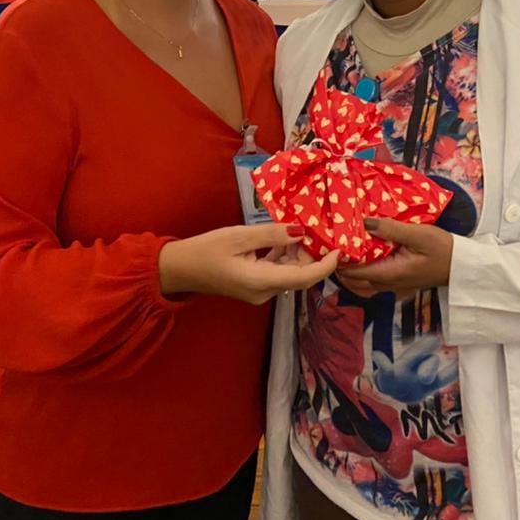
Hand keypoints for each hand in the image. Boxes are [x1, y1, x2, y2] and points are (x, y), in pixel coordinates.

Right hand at [159, 223, 338, 304]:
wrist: (180, 269)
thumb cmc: (206, 250)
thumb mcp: (240, 235)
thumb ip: (272, 234)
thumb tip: (301, 231)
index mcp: (261, 282)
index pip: (303, 278)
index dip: (325, 265)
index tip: (340, 250)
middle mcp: (264, 292)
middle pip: (298, 274)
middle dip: (311, 252)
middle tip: (318, 227)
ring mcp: (259, 292)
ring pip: (288, 272)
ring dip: (296, 252)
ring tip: (301, 228)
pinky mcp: (254, 286)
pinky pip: (277, 272)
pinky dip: (283, 256)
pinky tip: (281, 238)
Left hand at [335, 218, 453, 299]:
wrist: (462, 266)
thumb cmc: (443, 249)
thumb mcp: (419, 234)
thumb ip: (391, 229)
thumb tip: (365, 222)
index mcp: (390, 274)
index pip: (353, 272)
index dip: (338, 260)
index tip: (329, 243)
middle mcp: (388, 284)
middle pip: (354, 281)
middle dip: (340, 266)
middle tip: (332, 245)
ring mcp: (393, 285)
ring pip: (362, 283)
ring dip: (350, 270)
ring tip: (344, 249)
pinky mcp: (398, 282)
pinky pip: (373, 280)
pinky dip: (363, 271)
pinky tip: (364, 254)